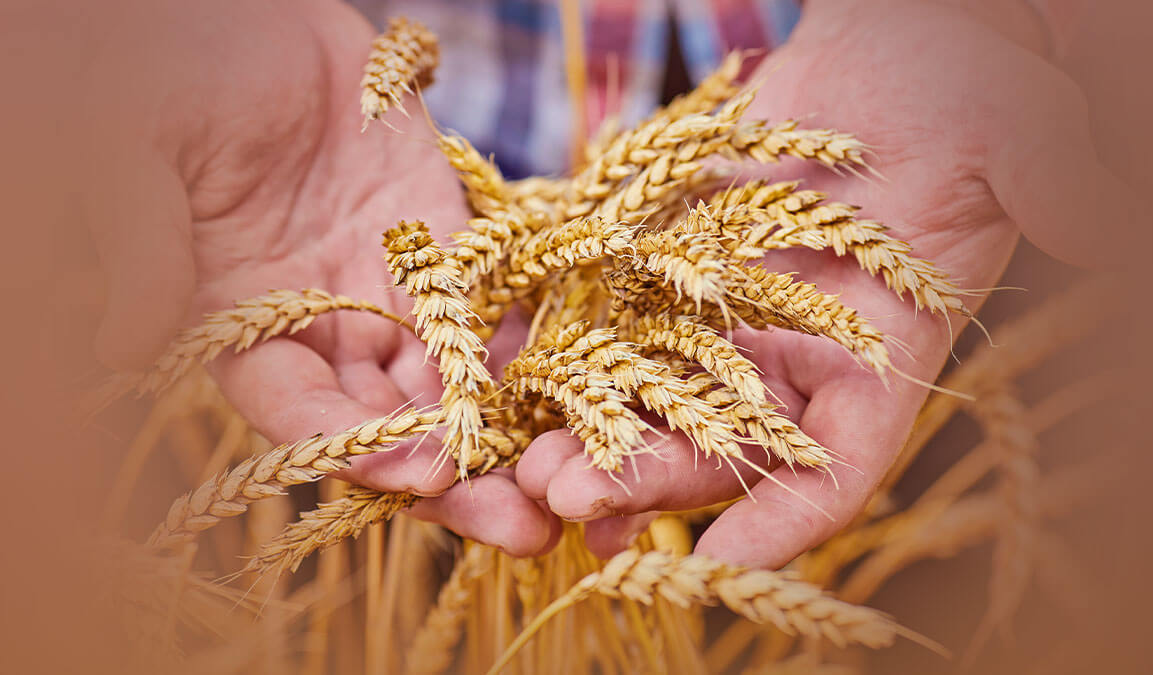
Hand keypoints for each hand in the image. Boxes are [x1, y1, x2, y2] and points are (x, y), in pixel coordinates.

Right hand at [87, 0, 554, 555]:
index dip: (356, 447)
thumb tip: (124, 345)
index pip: (301, 413)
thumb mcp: (131, 152)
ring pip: (453, 383)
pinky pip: (492, 305)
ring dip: (507, 436)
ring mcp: (389, 288)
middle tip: (520, 528)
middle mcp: (324, 325)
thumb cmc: (159, 76)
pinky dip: (531, 347)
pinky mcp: (443, 241)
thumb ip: (141, 245)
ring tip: (565, 483)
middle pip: (392, 423)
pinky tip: (587, 387)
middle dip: (454, 478)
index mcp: (242, 329)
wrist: (236, 14)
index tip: (418, 471)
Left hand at [515, 0, 1129, 566]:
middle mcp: (798, 355)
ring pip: (655, 399)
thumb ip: (1050, 178)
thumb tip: (1111, 220)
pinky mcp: (673, 264)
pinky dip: (570, 355)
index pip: (837, 467)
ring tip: (530, 465)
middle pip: (723, 448)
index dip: (785, 522)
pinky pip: (614, 321)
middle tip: (578, 505)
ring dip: (595, 437)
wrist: (900, 46)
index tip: (720, 564)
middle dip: (653, 485)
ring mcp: (728, 313)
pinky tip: (517, 378)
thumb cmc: (969, 87)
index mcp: (882, 357)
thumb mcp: (1020, 129)